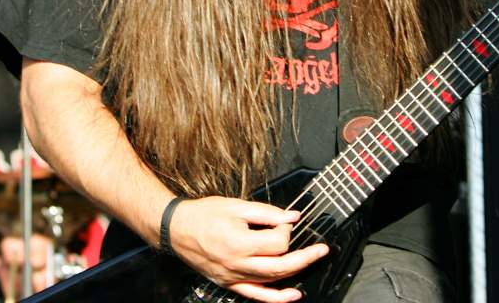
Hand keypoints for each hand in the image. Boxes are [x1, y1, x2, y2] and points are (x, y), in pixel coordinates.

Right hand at [167, 196, 328, 302]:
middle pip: (281, 266)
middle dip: (305, 257)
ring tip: (311, 262)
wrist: (176, 229)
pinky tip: (293, 295)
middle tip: (322, 250)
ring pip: (272, 281)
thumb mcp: (235, 205)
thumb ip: (267, 212)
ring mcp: (234, 277)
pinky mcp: (230, 283)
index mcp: (240, 242)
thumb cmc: (203, 215)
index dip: (285, 230)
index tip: (283, 221)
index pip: (277, 242)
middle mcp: (238, 264)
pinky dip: (277, 298)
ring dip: (295, 273)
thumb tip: (292, 217)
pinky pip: (257, 295)